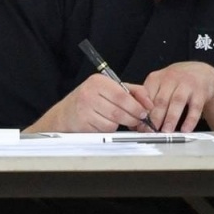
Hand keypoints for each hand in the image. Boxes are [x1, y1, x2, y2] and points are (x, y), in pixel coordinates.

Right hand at [37, 74, 153, 132]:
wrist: (64, 114)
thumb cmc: (89, 101)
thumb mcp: (109, 89)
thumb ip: (131, 91)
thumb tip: (149, 102)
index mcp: (98, 82)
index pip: (123, 95)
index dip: (137, 106)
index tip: (144, 112)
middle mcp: (89, 94)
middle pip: (119, 111)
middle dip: (132, 118)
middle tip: (137, 120)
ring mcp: (84, 110)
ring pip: (113, 123)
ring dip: (119, 125)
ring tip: (116, 120)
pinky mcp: (82, 124)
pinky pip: (104, 130)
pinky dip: (108, 130)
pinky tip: (103, 124)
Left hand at [142, 61, 213, 131]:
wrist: (200, 71)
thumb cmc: (175, 82)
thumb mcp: (159, 85)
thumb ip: (148, 101)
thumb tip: (137, 123)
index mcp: (156, 79)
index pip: (146, 97)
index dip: (143, 113)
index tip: (141, 126)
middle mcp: (171, 79)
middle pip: (161, 100)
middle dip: (155, 118)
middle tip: (151, 132)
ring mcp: (186, 84)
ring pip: (177, 102)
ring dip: (171, 119)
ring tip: (166, 132)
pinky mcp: (200, 92)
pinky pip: (195, 107)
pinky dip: (190, 120)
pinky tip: (185, 129)